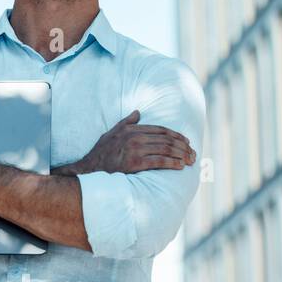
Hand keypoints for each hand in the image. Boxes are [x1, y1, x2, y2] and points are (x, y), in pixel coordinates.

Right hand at [65, 109, 195, 174]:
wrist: (89, 169)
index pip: (161, 130)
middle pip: (166, 139)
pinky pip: (159, 162)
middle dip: (183, 146)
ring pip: (166, 150)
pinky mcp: (135, 164)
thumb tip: (138, 112)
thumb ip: (127, 122)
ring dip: (181, 155)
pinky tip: (180, 166)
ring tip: (190, 160)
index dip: (176, 135)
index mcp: (131, 129)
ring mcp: (134, 150)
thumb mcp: (112, 133)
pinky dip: (173, 163)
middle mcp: (134, 137)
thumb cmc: (101, 152)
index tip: (187, 142)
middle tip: (193, 153)